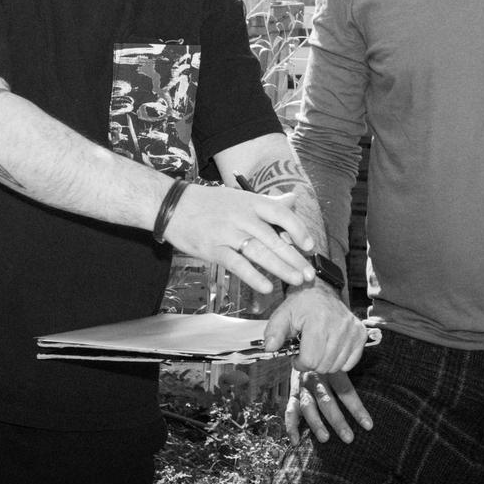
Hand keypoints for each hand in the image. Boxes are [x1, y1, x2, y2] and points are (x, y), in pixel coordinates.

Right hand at [161, 187, 315, 292]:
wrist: (174, 206)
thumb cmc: (210, 203)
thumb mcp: (240, 196)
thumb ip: (268, 202)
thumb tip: (293, 201)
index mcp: (250, 201)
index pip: (280, 213)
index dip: (298, 229)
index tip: (309, 245)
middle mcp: (241, 216)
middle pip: (274, 238)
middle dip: (294, 258)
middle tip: (309, 274)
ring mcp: (227, 233)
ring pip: (259, 253)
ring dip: (280, 269)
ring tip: (296, 280)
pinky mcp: (214, 249)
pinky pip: (238, 265)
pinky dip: (254, 276)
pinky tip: (267, 286)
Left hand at [262, 281, 367, 374]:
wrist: (321, 291)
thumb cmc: (302, 304)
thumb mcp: (283, 314)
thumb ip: (274, 332)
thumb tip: (270, 347)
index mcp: (318, 320)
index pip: (310, 360)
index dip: (299, 362)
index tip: (296, 355)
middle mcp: (339, 325)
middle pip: (323, 365)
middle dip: (311, 362)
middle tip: (306, 350)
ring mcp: (352, 330)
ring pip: (336, 366)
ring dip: (324, 362)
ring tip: (318, 347)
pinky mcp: (360, 334)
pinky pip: (349, 363)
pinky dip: (339, 360)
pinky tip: (330, 348)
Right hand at [284, 369, 371, 445]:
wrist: (306, 349)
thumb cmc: (330, 361)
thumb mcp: (341, 362)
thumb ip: (352, 374)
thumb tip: (374, 389)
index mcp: (331, 370)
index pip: (345, 390)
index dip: (357, 408)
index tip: (368, 425)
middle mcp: (316, 378)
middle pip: (326, 400)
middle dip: (337, 420)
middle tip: (348, 438)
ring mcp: (302, 386)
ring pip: (308, 406)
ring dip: (316, 423)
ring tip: (325, 438)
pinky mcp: (293, 394)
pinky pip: (290, 410)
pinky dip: (291, 426)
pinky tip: (296, 441)